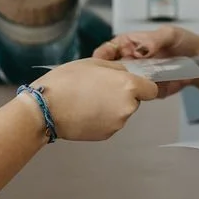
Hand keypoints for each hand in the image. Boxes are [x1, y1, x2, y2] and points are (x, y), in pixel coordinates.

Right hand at [32, 58, 158, 140]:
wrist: (46, 109)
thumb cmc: (66, 82)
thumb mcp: (94, 64)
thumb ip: (116, 69)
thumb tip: (126, 73)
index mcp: (128, 86)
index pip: (151, 89)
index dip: (142, 86)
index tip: (132, 84)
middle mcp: (128, 106)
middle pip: (135, 101)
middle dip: (122, 95)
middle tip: (100, 89)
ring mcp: (118, 123)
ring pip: (122, 112)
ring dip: (111, 107)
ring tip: (88, 100)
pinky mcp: (107, 135)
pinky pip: (110, 124)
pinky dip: (102, 119)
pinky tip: (85, 112)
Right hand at [92, 25, 198, 98]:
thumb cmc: (182, 41)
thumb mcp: (169, 34)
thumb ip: (155, 39)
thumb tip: (143, 48)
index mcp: (128, 45)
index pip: (107, 51)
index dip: (100, 57)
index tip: (97, 64)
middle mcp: (129, 62)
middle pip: (111, 73)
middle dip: (110, 78)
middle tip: (116, 80)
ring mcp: (137, 78)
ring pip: (123, 88)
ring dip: (126, 90)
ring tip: (136, 86)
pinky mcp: (148, 91)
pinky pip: (141, 97)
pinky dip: (143, 97)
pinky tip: (149, 92)